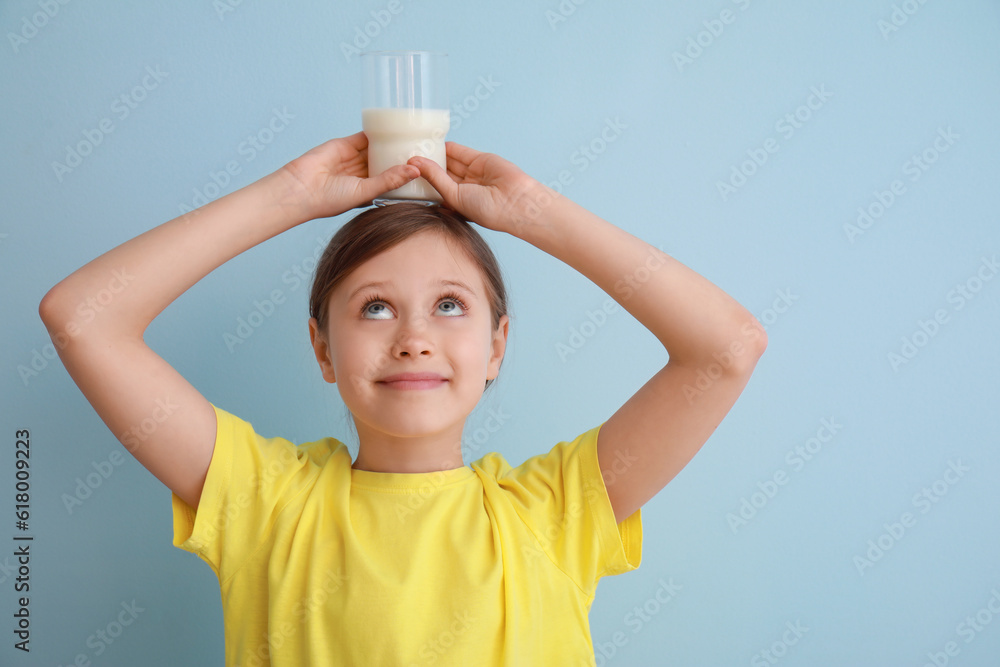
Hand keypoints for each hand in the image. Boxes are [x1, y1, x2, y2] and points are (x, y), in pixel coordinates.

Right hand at [280, 132, 420, 218]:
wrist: (302, 187)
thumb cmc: (331, 199)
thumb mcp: (365, 192)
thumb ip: (389, 181)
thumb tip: (415, 171)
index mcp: (371, 191)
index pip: (395, 181)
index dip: (409, 176)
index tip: (429, 171)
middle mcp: (366, 174)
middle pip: (390, 162)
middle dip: (405, 156)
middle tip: (427, 149)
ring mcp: (357, 158)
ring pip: (381, 148)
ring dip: (395, 142)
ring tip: (416, 136)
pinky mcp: (348, 144)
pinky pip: (367, 135)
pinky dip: (379, 130)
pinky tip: (394, 125)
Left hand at [407, 143, 547, 235]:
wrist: (514, 201)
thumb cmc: (486, 210)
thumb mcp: (453, 196)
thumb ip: (435, 177)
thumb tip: (415, 161)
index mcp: (456, 203)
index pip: (434, 190)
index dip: (419, 181)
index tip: (402, 173)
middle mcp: (463, 188)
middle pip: (439, 173)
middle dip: (424, 165)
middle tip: (405, 155)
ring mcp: (472, 173)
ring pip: (448, 161)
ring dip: (434, 154)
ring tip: (414, 145)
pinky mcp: (479, 160)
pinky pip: (460, 152)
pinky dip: (447, 146)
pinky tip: (433, 140)